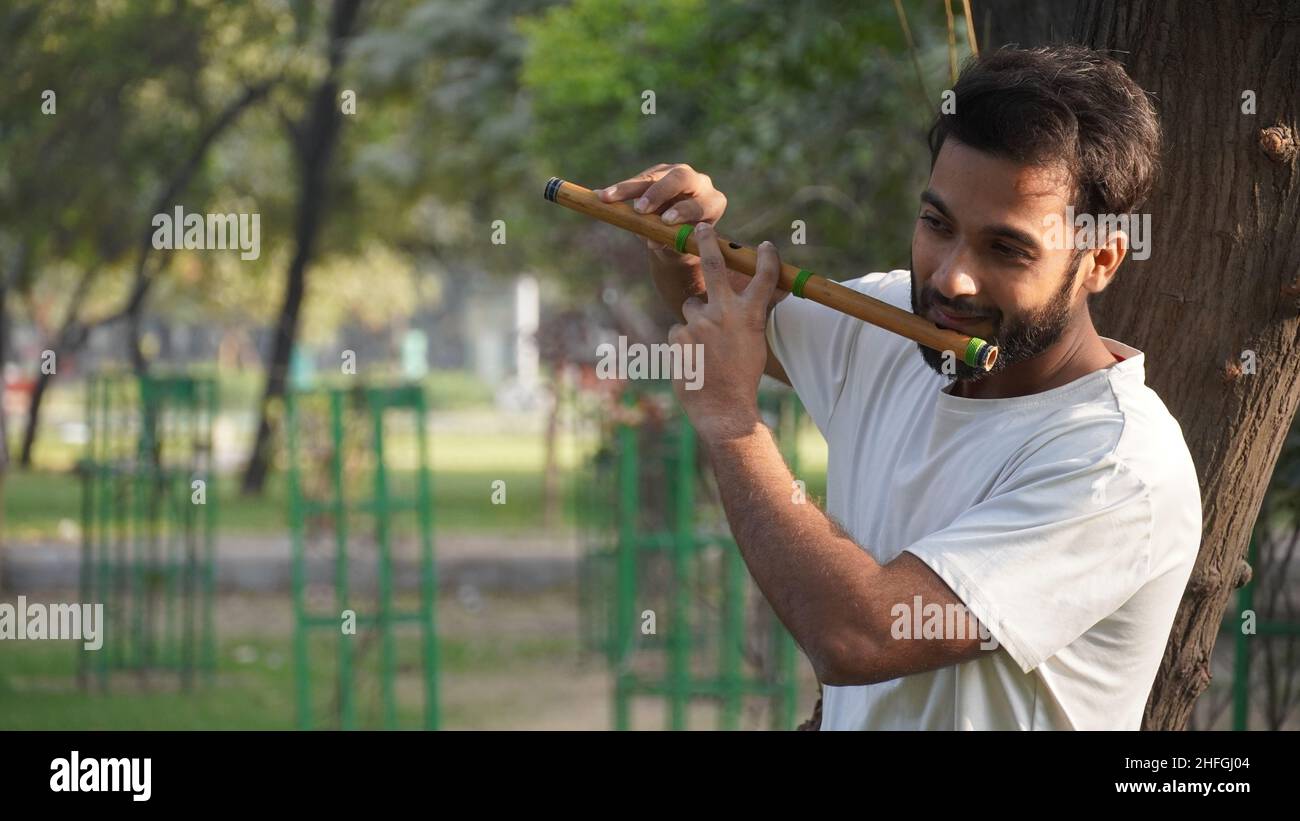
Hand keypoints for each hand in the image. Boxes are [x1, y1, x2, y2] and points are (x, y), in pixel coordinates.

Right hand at [598, 162, 726, 264]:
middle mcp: (700, 183)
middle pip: (680, 178)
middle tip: (640, 209)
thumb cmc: (684, 244)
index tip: (666, 221)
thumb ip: (671, 244)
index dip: (683, 211)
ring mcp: (678, 174)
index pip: (700, 203)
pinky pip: (640, 179)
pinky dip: (622, 188)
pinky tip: (603, 195)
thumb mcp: (680, 249)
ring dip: (630, 187)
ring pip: (654, 176)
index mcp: (713, 204)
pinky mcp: (659, 172)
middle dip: (658, 192)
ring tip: (608, 198)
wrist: (679, 235)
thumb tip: (654, 241)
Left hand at [667, 222, 780, 442]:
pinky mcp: (678, 335)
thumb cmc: (742, 377)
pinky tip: (693, 360)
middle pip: (713, 265)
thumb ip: (746, 319)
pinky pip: (678, 331)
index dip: (766, 259)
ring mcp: (699, 322)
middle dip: (707, 242)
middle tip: (700, 228)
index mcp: (749, 314)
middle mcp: (724, 312)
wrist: (724, 407)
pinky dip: (684, 343)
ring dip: (695, 321)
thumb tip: (747, 304)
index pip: (763, 278)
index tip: (765, 246)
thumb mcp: (753, 343)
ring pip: (690, 308)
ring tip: (704, 348)